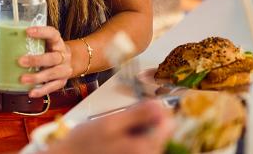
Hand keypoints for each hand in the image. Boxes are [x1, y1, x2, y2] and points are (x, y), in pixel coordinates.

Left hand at [20, 26, 72, 97]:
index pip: (52, 34)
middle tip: (20, 61)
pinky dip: (41, 91)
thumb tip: (6, 39)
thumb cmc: (51, 50)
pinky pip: (52, 87)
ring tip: (23, 79)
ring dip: (37, 77)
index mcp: (57, 42)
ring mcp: (64, 69)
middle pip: (52, 58)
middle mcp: (63, 56)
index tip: (27, 31)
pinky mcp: (62, 81)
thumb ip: (32, 41)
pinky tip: (31, 92)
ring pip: (52, 73)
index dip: (41, 32)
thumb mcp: (46, 42)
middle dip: (36, 60)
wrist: (69, 61)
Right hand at [46, 100, 172, 153]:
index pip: (168, 124)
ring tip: (115, 134)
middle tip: (120, 122)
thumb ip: (138, 114)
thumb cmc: (84, 143)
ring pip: (150, 140)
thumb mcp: (110, 122)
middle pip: (160, 133)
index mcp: (144, 148)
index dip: (157, 111)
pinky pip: (141, 148)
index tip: (140, 108)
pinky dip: (131, 141)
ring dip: (137, 132)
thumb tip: (160, 105)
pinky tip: (116, 142)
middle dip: (145, 122)